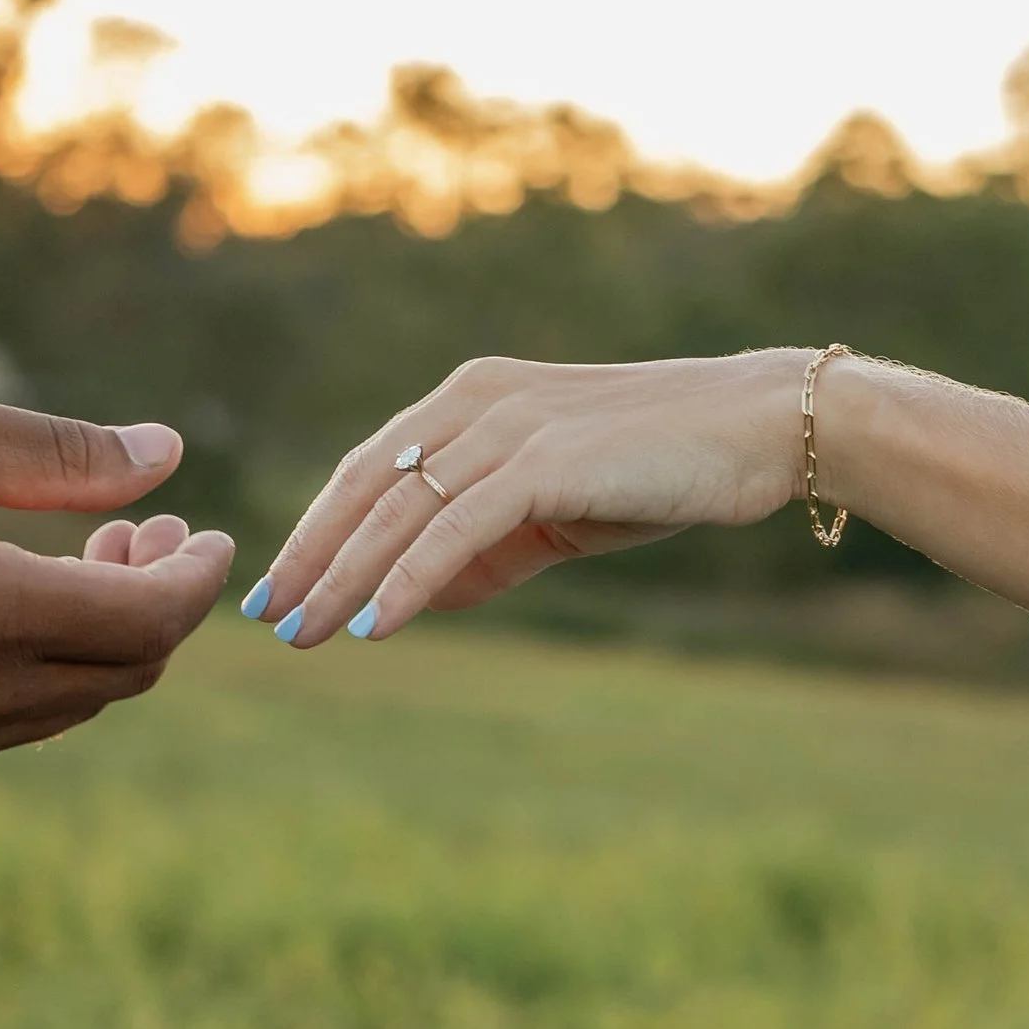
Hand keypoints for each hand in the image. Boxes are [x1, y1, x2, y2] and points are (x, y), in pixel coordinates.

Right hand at [0, 387, 233, 779]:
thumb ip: (61, 451)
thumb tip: (169, 455)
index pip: (151, 620)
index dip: (196, 578)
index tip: (209, 534)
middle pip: (127, 672)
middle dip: (156, 600)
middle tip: (146, 530)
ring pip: (75, 705)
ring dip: (102, 638)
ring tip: (85, 557)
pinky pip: (14, 725)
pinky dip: (45, 674)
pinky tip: (16, 608)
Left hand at [249, 351, 812, 645]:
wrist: (758, 427)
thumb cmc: (658, 467)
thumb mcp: (553, 508)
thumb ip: (484, 545)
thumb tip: (410, 598)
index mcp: (470, 398)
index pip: (370, 467)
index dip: (318, 527)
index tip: (280, 583)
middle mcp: (476, 400)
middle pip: (365, 485)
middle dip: (312, 555)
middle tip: (270, 616)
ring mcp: (507, 424)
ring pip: (398, 510)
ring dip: (344, 577)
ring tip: (306, 631)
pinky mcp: (543, 460)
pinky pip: (452, 530)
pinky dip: (406, 581)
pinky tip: (376, 625)